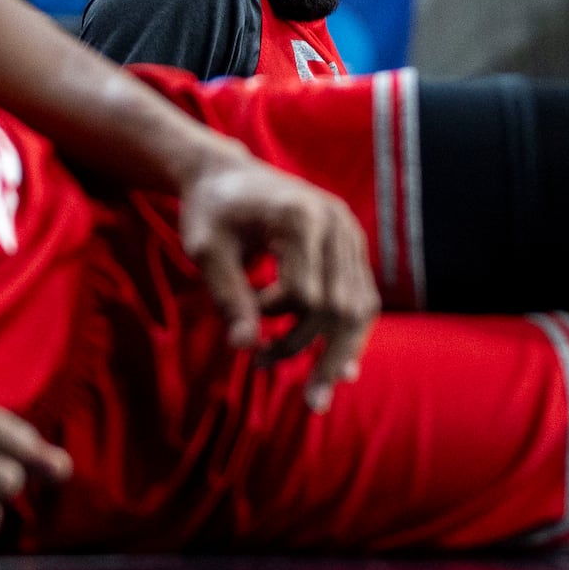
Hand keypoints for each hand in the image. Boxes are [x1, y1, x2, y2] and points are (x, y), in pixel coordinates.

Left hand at [178, 146, 379, 409]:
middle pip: (342, 306)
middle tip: (300, 396)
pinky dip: (351, 333)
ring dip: (341, 352)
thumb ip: (227, 296)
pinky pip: (363, 296)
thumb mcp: (205, 251)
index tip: (247, 314)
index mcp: (300, 218)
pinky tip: (340, 369)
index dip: (276, 318)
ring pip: (362, 306)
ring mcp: (350, 230)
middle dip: (319, 355)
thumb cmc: (210, 212)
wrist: (227, 173)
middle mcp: (336, 222)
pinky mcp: (353, 242)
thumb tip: (245, 347)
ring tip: (320, 393)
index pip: (305, 294)